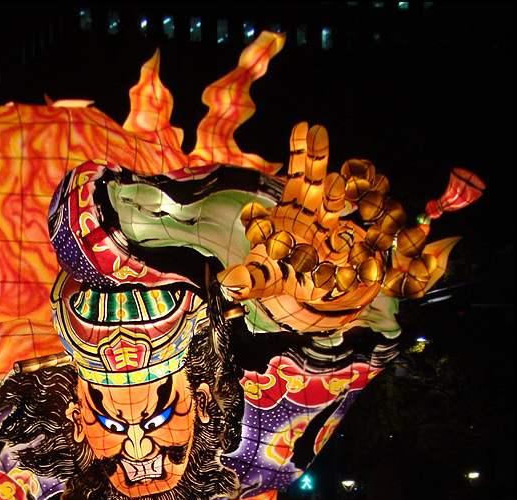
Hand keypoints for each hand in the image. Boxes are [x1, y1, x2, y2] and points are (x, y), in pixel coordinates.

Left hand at [218, 122, 409, 330]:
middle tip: (318, 131)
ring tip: (331, 182)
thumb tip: (228, 284)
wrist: (306, 288)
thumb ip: (248, 278)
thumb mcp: (262, 277)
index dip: (301, 152)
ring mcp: (328, 231)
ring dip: (331, 194)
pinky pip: (348, 238)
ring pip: (331, 205)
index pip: (296, 175)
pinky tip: (354, 231)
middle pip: (314, 181)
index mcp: (291, 209)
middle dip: (316, 158)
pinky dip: (351, 234)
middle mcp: (312, 214)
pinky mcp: (342, 251)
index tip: (304, 126)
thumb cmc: (281, 272)